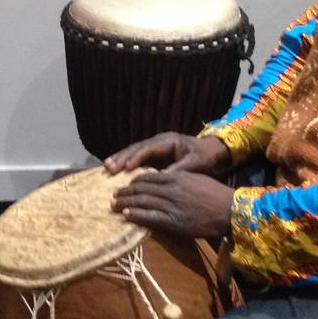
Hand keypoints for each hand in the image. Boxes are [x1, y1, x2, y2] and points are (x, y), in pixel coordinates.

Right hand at [105, 132, 230, 176]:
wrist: (210, 151)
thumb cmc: (204, 157)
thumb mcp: (195, 164)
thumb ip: (179, 169)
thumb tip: (162, 177)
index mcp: (169, 141)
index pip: (149, 149)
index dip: (136, 158)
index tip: (126, 168)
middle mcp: (159, 141)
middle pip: (137, 148)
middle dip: (122, 157)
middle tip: (109, 167)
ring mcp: (155, 146)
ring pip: (134, 151)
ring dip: (120, 158)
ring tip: (107, 166)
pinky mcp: (154, 154)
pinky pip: (137, 156)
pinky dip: (125, 162)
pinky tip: (114, 167)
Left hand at [111, 169, 233, 238]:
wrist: (229, 209)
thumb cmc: (216, 195)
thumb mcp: (197, 180)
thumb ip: (181, 179)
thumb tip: (167, 179)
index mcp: (177, 177)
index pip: (149, 177)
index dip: (135, 180)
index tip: (127, 183)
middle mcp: (171, 189)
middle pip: (142, 189)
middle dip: (126, 192)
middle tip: (114, 195)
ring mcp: (171, 205)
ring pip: (142, 202)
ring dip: (126, 203)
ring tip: (113, 205)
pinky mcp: (173, 220)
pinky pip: (150, 217)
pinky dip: (136, 215)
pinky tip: (125, 215)